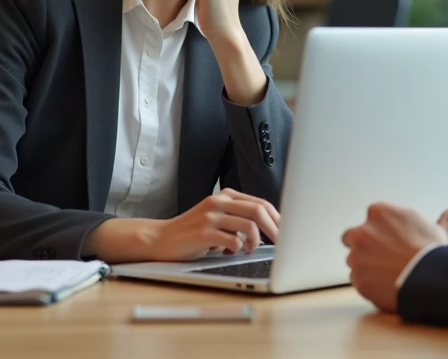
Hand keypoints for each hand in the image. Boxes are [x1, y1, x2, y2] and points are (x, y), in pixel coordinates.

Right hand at [151, 188, 280, 261]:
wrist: (160, 239)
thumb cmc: (193, 232)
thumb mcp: (218, 217)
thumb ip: (239, 218)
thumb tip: (271, 230)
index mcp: (226, 195)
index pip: (261, 203)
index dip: (277, 218)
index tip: (286, 231)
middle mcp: (219, 201)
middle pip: (258, 210)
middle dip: (275, 228)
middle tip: (281, 243)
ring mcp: (210, 216)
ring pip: (249, 224)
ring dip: (256, 240)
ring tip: (251, 249)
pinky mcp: (203, 232)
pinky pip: (233, 240)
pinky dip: (239, 248)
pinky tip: (233, 252)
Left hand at [341, 203, 447, 313]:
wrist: (429, 278)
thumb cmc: (430, 251)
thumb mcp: (422, 221)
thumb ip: (402, 218)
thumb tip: (400, 223)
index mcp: (379, 212)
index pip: (371, 218)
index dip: (380, 229)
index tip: (389, 238)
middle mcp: (362, 232)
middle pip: (352, 237)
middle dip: (363, 245)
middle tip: (381, 255)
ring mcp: (357, 257)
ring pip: (354, 260)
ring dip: (365, 265)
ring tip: (387, 272)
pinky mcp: (358, 279)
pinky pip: (358, 280)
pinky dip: (368, 282)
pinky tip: (385, 284)